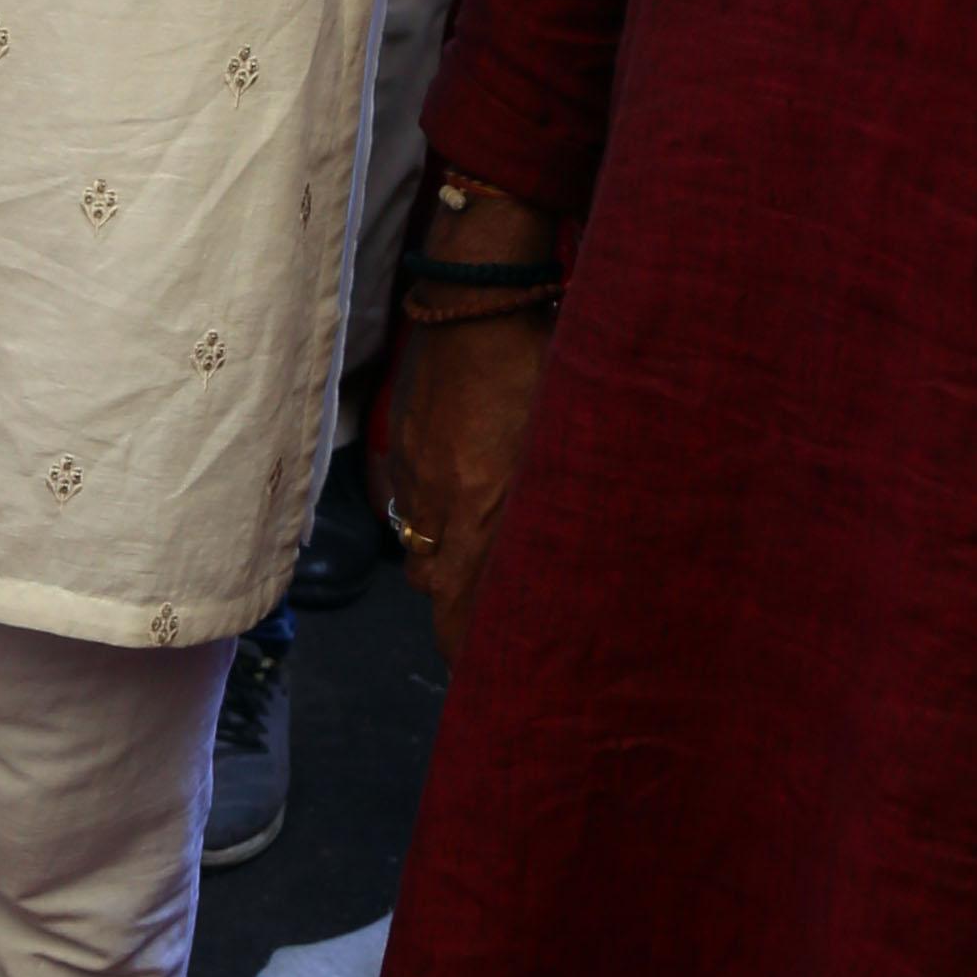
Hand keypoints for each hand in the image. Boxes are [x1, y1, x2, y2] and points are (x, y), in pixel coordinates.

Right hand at [374, 308, 552, 666]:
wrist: (474, 304)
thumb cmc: (535, 370)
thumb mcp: (560, 441)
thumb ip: (556, 502)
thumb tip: (575, 546)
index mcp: (479, 511)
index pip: (457, 605)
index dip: (460, 647)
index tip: (468, 672)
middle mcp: (438, 501)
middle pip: (431, 580)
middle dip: (453, 602)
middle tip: (482, 611)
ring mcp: (413, 471)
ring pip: (418, 538)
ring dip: (441, 553)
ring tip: (473, 545)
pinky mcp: (402, 440)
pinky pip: (409, 493)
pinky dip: (430, 505)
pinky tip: (458, 483)